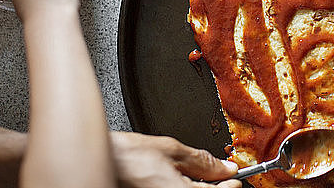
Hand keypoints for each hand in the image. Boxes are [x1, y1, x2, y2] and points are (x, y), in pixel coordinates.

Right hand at [110, 132, 241, 187]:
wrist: (99, 160)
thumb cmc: (127, 156)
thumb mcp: (172, 150)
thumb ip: (203, 161)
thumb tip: (224, 167)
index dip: (230, 184)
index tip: (233, 176)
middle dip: (214, 186)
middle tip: (216, 174)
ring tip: (190, 175)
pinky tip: (177, 181)